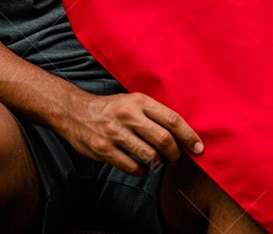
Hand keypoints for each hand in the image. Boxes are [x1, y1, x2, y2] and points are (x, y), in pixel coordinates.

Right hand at [56, 89, 203, 175]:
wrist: (74, 112)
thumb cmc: (111, 108)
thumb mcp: (132, 100)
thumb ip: (154, 113)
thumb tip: (181, 133)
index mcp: (139, 101)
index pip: (172, 119)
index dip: (189, 136)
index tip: (199, 148)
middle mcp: (128, 116)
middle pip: (164, 139)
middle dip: (175, 154)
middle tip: (176, 158)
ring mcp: (115, 134)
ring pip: (150, 156)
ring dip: (158, 164)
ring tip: (157, 162)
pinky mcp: (104, 150)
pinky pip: (132, 167)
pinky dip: (142, 171)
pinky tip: (141, 167)